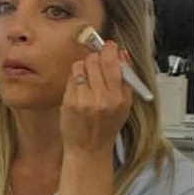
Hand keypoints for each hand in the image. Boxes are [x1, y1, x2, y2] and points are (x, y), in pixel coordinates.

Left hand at [60, 38, 131, 155]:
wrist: (89, 148)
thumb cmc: (106, 126)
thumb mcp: (124, 104)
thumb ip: (125, 79)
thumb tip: (122, 55)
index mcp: (118, 97)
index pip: (113, 63)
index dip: (109, 50)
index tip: (108, 46)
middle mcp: (101, 98)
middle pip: (95, 61)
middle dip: (96, 58)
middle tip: (96, 63)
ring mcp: (83, 100)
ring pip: (80, 66)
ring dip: (83, 66)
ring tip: (87, 77)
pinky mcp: (69, 102)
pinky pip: (70, 78)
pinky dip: (74, 78)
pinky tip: (79, 87)